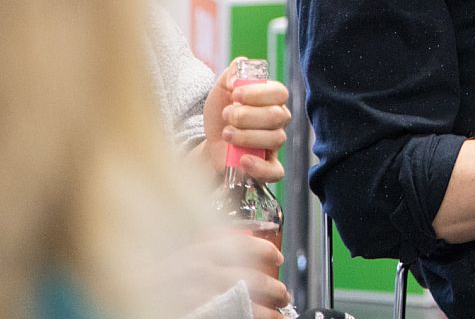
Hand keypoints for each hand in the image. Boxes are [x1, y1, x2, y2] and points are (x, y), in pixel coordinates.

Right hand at [152, 230, 289, 318]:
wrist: (118, 296)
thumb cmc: (146, 274)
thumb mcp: (172, 251)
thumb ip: (198, 243)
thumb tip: (223, 236)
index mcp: (195, 251)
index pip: (241, 245)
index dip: (264, 251)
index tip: (278, 257)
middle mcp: (200, 272)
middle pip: (250, 278)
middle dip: (272, 287)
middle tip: (284, 294)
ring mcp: (199, 296)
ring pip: (245, 303)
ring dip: (267, 310)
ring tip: (278, 314)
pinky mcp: (199, 311)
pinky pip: (233, 316)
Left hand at [202, 58, 292, 181]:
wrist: (209, 142)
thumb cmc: (221, 114)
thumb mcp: (221, 89)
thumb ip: (232, 73)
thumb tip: (240, 68)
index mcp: (272, 99)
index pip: (279, 93)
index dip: (258, 94)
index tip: (235, 95)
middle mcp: (278, 121)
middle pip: (277, 116)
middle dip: (247, 115)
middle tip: (226, 115)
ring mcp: (274, 144)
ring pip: (274, 139)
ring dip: (246, 136)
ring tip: (226, 134)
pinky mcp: (266, 166)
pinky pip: (275, 171)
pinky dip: (260, 168)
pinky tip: (243, 160)